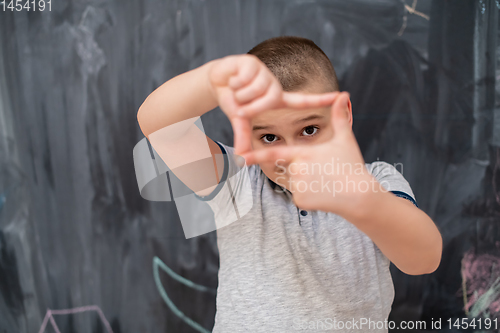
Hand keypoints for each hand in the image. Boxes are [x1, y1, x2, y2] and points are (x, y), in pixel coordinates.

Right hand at [207, 54, 338, 155]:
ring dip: (239, 94)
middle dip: (248, 107)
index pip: (303, 101)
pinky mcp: (252, 62)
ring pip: (255, 91)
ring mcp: (264, 73)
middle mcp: (274, 86)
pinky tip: (233, 78)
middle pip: (267, 102)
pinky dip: (234, 83)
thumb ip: (243, 137)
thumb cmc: (233, 100)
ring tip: (237, 89)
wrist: (216, 82)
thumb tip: (241, 159)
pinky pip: (245, 80)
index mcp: (276, 99)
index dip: (321, 99)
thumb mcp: (240, 119)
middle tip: (240, 103)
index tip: (342, 95)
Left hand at [241, 92, 379, 215]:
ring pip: (294, 181)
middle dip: (302, 169)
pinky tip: (324, 193)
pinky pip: (299, 195)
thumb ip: (339, 116)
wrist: (359, 196)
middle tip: (323, 172)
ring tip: (326, 182)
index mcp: (303, 153)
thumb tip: (343, 94)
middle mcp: (296, 169)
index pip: (274, 153)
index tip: (240, 156)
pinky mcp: (300, 201)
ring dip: (306, 181)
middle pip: (290, 167)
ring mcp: (297, 186)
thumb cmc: (352, 166)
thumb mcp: (345, 139)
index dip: (255, 155)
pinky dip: (309, 194)